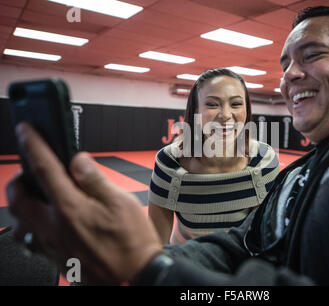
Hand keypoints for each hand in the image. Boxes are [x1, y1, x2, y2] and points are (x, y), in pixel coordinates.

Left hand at [7, 123, 162, 283]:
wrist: (135, 275)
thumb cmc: (132, 241)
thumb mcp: (122, 203)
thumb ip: (95, 179)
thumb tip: (77, 160)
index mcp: (71, 209)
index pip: (44, 170)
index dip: (33, 145)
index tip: (26, 130)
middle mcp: (54, 227)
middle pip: (18, 197)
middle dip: (19, 178)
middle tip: (32, 169)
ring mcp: (51, 244)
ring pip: (19, 220)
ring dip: (22, 202)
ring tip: (38, 194)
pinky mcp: (55, 257)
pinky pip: (29, 238)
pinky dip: (30, 223)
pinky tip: (47, 220)